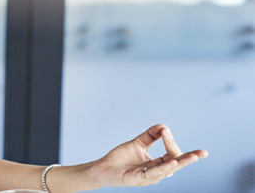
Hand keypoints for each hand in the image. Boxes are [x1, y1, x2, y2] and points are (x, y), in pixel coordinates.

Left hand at [87, 124, 208, 186]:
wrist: (102, 168)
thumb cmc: (120, 158)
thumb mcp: (137, 143)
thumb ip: (150, 135)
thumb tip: (164, 126)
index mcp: (158, 164)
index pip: (172, 154)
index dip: (170, 142)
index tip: (165, 130)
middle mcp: (156, 172)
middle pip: (176, 164)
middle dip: (190, 158)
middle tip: (203, 153)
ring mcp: (148, 177)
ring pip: (167, 170)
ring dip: (180, 162)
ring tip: (192, 157)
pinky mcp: (138, 179)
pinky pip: (153, 173)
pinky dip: (163, 167)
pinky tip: (171, 162)